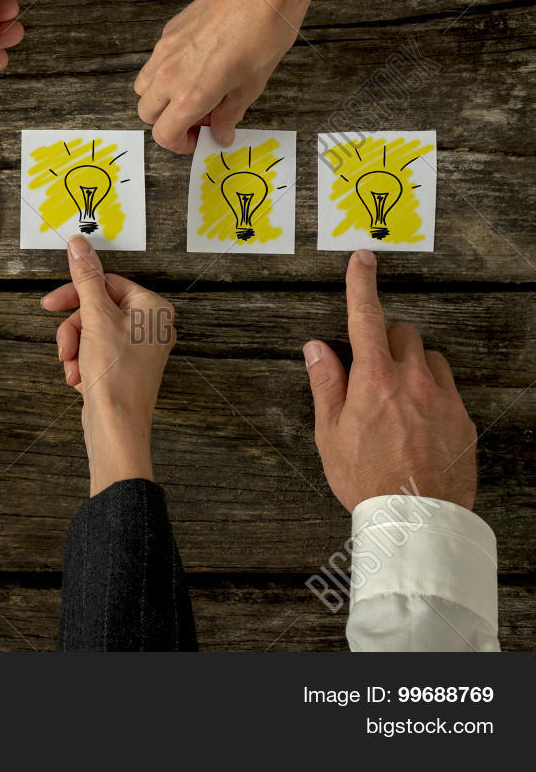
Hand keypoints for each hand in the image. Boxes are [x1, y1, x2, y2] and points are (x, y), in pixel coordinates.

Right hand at [41, 235, 175, 495]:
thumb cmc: (115, 376)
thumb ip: (86, 278)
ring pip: (91, 331)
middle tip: (63, 346)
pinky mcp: (125, 368)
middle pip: (97, 309)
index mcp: (153, 308)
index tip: (49, 305)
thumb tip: (79, 243)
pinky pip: (95, 351)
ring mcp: (139, 349)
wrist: (117, 428)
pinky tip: (79, 379)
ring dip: (75, 349)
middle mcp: (151, 326)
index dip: (76, 294)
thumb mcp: (95, 318)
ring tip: (73, 368)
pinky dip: (82, 362)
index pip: (107, 283)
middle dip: (74, 330)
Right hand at [134, 0, 312, 153]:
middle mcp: (169, 74)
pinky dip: (167, 73)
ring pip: (144, 87)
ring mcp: (165, 50)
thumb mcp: (253, 84)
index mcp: (190, 93)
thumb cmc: (265, 32)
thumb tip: (222, 132)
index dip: (180, 144)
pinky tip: (198, 65)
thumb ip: (230, 113)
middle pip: (147, 113)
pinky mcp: (169, 31)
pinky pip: (156, 62)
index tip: (197, 139)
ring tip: (193, 93)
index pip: (164, 133)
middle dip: (167, 122)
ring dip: (161, 98)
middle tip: (197, 119)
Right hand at [305, 249, 476, 511]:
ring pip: (430, 358)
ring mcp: (444, 398)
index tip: (363, 260)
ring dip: (412, 366)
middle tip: (371, 371)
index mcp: (374, 379)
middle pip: (404, 332)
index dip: (361, 284)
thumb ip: (326, 383)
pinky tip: (417, 424)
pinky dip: (431, 394)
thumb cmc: (365, 478)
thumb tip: (317, 348)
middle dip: (386, 340)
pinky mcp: (463, 418)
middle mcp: (413, 380)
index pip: (366, 317)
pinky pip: (448, 389)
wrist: (416, 519)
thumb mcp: (329, 433)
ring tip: (396, 400)